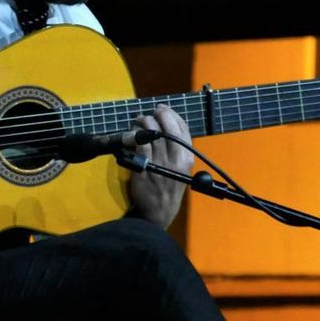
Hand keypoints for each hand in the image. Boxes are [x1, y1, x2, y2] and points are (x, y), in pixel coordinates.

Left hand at [128, 105, 193, 227]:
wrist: (158, 211)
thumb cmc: (169, 188)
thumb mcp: (180, 168)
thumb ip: (176, 149)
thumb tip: (165, 125)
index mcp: (187, 157)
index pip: (182, 128)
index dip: (171, 114)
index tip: (162, 109)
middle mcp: (177, 158)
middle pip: (168, 126)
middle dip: (157, 114)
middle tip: (149, 113)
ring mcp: (161, 161)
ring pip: (152, 131)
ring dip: (143, 121)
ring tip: (138, 121)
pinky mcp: (144, 165)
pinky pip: (139, 142)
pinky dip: (133, 133)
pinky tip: (131, 132)